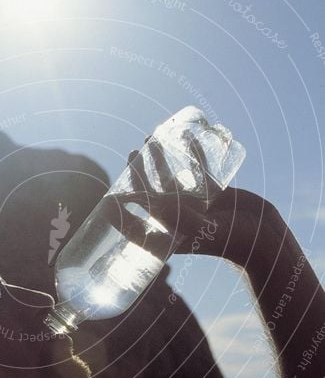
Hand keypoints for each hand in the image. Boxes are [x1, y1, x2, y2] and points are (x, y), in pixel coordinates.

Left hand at [104, 137, 276, 265]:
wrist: (265, 239)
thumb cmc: (231, 241)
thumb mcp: (198, 230)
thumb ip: (172, 215)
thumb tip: (140, 199)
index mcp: (170, 234)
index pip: (139, 219)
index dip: (124, 204)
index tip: (112, 191)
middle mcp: (179, 219)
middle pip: (153, 191)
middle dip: (142, 171)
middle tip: (134, 152)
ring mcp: (196, 204)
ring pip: (173, 177)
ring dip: (162, 159)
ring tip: (152, 140)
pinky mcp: (214, 193)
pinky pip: (198, 169)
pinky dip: (192, 153)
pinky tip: (186, 137)